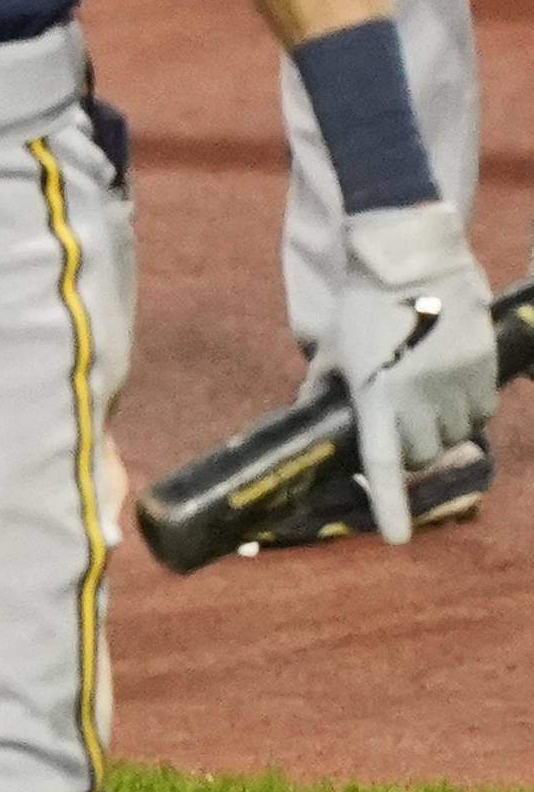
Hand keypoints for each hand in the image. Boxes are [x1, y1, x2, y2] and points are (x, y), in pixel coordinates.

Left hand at [324, 201, 499, 540]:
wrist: (408, 254)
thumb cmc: (361, 302)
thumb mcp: (333, 348)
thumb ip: (323, 387)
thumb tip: (308, 414)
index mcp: (375, 393)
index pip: (383, 461)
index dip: (388, 503)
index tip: (396, 537)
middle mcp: (419, 395)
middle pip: (421, 454)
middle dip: (408, 449)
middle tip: (395, 422)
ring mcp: (455, 382)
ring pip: (454, 434)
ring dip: (439, 428)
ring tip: (420, 393)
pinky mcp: (483, 367)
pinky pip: (480, 410)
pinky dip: (464, 408)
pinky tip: (447, 381)